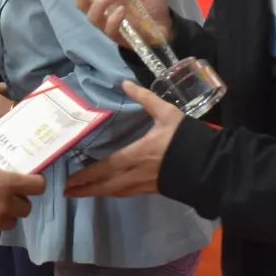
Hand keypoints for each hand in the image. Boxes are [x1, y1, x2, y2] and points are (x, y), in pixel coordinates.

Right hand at [0, 153, 44, 241]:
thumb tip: (4, 178)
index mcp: (5, 183)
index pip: (38, 187)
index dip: (35, 183)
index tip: (29, 182)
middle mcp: (3, 205)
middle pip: (26, 208)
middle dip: (17, 200)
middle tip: (2, 194)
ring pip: (10, 222)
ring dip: (3, 214)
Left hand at [65, 80, 183, 196]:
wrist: (210, 165)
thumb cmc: (186, 138)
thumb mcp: (167, 113)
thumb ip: (145, 98)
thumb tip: (125, 83)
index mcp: (137, 155)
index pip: (106, 167)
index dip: (87, 175)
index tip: (69, 179)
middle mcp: (136, 174)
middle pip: (105, 185)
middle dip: (85, 189)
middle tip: (65, 191)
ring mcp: (144, 184)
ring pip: (114, 191)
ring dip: (96, 192)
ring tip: (78, 192)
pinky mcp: (151, 189)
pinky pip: (125, 193)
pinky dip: (111, 192)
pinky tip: (105, 190)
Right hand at [73, 0, 172, 47]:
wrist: (167, 25)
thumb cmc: (151, 2)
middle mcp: (102, 7)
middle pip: (80, 2)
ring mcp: (107, 22)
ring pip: (91, 15)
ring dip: (100, 2)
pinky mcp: (117, 35)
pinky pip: (108, 28)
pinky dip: (113, 18)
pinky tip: (123, 11)